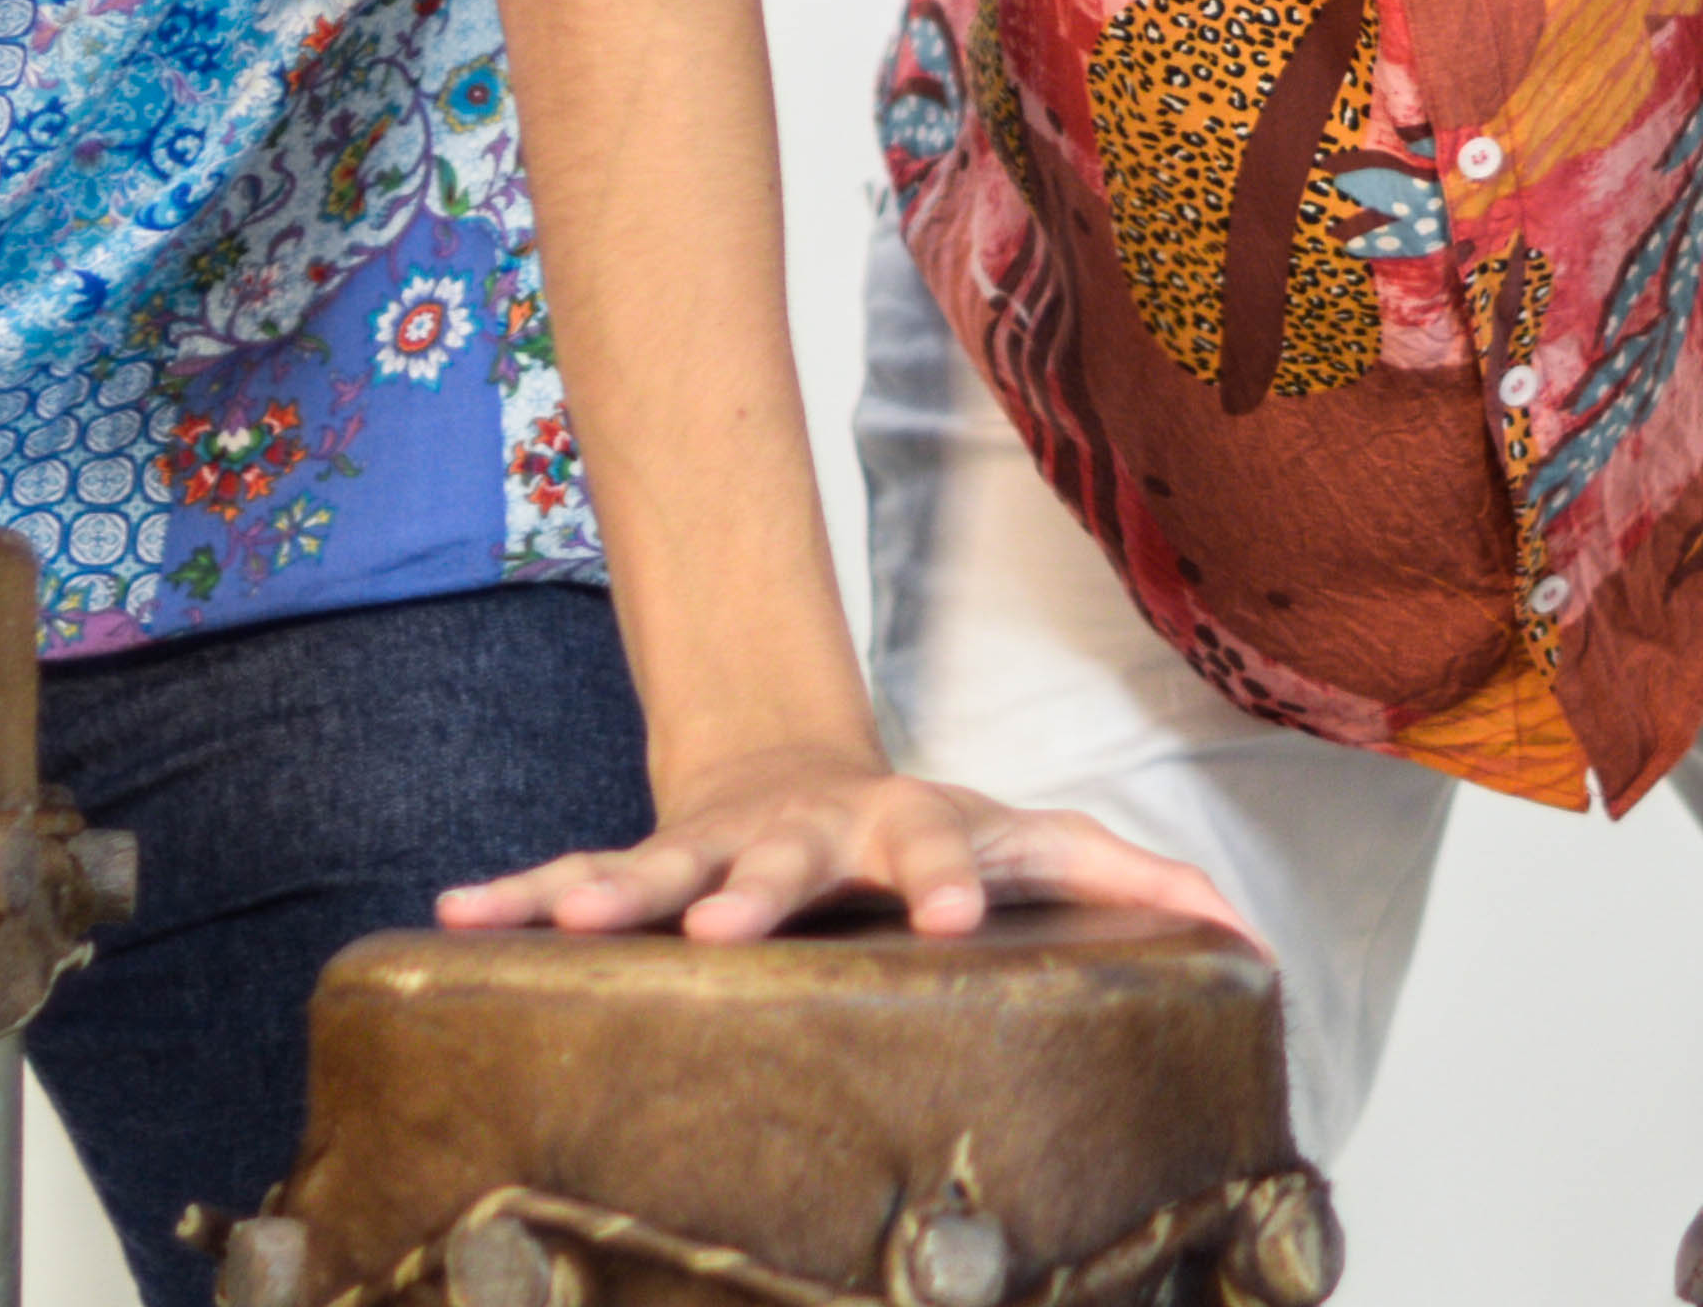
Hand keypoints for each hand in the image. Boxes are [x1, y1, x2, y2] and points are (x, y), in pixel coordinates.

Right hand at [436, 746, 1246, 945]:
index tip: (951, 919)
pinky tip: (455, 920)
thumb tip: (1246, 934)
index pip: (937, 848)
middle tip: (730, 927)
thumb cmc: (934, 834)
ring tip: (576, 923)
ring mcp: (723, 842)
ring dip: (622, 890)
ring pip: (669, 863)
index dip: (946, 879)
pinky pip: (574, 874)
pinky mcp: (650, 856)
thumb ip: (1128, 881)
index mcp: (909, 828)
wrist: (799, 768)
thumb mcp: (1033, 843)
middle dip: (761, 891)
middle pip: (791, 856)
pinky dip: (520, 896)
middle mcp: (813, 830)